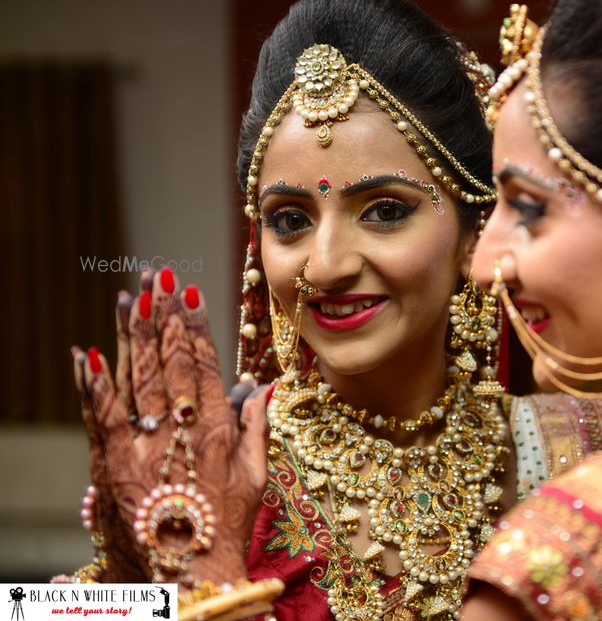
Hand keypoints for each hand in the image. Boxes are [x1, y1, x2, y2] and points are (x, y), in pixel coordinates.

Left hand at [76, 268, 268, 586]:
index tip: (191, 294)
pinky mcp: (114, 463)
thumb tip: (264, 386)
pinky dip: (94, 382)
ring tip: (130, 296)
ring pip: (137, 377)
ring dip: (132, 333)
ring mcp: (144, 445)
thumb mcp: (255, 477)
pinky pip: (102, 414)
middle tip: (159, 277)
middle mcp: (181, 431)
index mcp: (219, 431)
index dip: (196, 326)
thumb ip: (258, 428)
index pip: (205, 365)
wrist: (188, 573)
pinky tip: (88, 352)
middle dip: (163, 315)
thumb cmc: (227, 528)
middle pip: (169, 361)